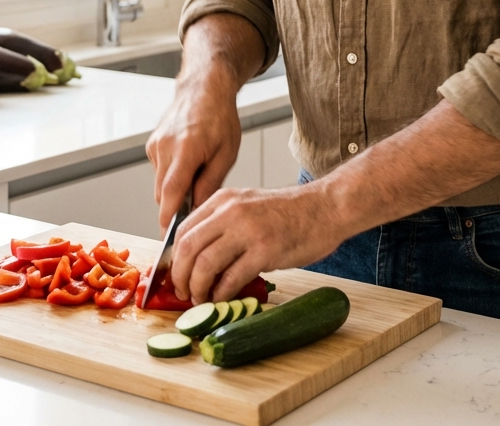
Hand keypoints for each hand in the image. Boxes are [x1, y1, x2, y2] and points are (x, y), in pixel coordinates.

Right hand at [147, 72, 240, 231]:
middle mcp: (165, 147)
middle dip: (174, 207)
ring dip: (173, 189)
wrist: (204, 89)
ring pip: (159, 183)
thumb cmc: (220, 118)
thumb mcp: (226, 153)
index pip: (171, 192)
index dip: (168, 218)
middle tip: (193, 213)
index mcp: (186, 149)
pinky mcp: (152, 144)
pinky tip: (187, 163)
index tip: (170, 237)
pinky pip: (159, 170)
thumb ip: (210, 184)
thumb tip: (197, 211)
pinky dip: (170, 174)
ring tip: (196, 178)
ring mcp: (155, 145)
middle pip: (162, 193)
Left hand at [169, 184, 344, 303]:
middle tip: (183, 292)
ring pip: (203, 264)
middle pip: (186, 248)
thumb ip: (223, 224)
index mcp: (224, 199)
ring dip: (197, 289)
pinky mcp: (265, 250)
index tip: (174, 275)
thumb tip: (198, 258)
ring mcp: (248, 230)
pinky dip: (222, 295)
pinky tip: (224, 300)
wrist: (326, 208)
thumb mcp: (249, 206)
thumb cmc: (290, 212)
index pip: (182, 229)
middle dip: (179, 276)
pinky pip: (231, 279)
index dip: (173, 257)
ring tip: (201, 299)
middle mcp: (231, 211)